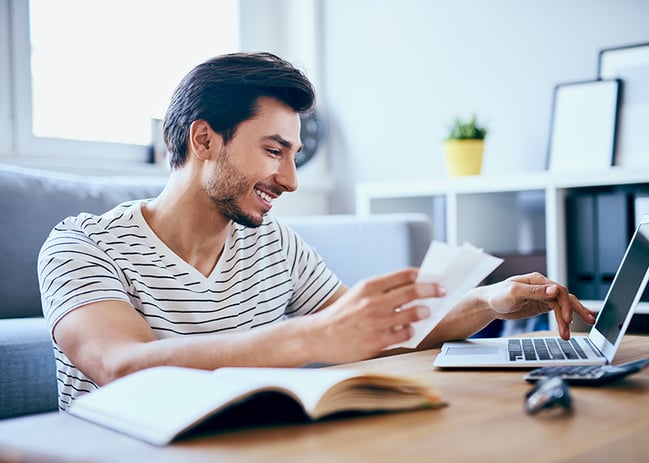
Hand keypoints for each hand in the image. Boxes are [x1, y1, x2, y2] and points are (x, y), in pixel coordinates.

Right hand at [310, 268, 444, 362]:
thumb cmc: (341, 314)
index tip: (432, 277)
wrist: (319, 335)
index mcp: (369, 286)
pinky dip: (410, 331)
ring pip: (413, 313)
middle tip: (442, 291)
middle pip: (413, 291)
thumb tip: (410, 287)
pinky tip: (409, 330)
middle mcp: (374, 301)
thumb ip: (381, 290)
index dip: (422, 275)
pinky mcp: (378, 341)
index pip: (404, 275)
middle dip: (432, 290)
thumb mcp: (358, 294)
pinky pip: (405, 334)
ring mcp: (377, 322)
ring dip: (423, 311)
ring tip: (426, 312)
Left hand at [479, 272, 595, 339]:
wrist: (488, 304)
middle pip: (565, 297)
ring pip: (563, 305)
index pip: (559, 291)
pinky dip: (565, 318)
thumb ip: (535, 291)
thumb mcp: (514, 292)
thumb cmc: (497, 296)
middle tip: (587, 321)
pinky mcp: (540, 305)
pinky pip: (557, 310)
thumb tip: (555, 289)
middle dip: (576, 310)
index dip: (565, 305)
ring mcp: (543, 296)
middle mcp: (543, 287)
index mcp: (538, 281)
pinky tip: (572, 324)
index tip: (567, 319)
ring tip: (573, 332)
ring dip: (570, 318)